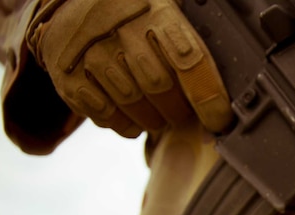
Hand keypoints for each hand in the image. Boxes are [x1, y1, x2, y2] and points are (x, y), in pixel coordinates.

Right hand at [27, 0, 231, 136]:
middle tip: (182, 113)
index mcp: (157, 10)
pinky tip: (129, 115)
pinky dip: (121, 122)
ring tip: (156, 114)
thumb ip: (195, 45)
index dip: (209, 97)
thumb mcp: (168, 11)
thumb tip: (228, 99)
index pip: (190, 59)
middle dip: (177, 110)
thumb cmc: (135, 13)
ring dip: (150, 119)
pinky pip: (102, 111)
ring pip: (131, 101)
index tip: (220, 121)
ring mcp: (90, 49)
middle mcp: (121, 27)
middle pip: (159, 86)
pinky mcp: (67, 73)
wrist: (69, 1)